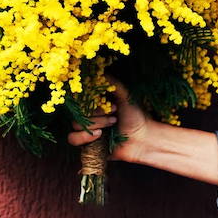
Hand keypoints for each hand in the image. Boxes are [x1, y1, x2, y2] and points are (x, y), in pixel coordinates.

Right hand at [67, 74, 217, 183]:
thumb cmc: (136, 116)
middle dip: (96, 113)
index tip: (105, 99)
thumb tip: (101, 72)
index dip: (88, 99)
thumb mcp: (125, 96)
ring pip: (74, 126)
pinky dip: (84, 137)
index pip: (78, 98)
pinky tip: (99, 135)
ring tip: (111, 124)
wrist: (144, 138)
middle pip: (76, 112)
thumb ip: (113, 84)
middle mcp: (88, 117)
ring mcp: (87, 131)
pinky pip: (73, 140)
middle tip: (114, 113)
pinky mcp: (87, 145)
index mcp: (94, 105)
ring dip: (93, 124)